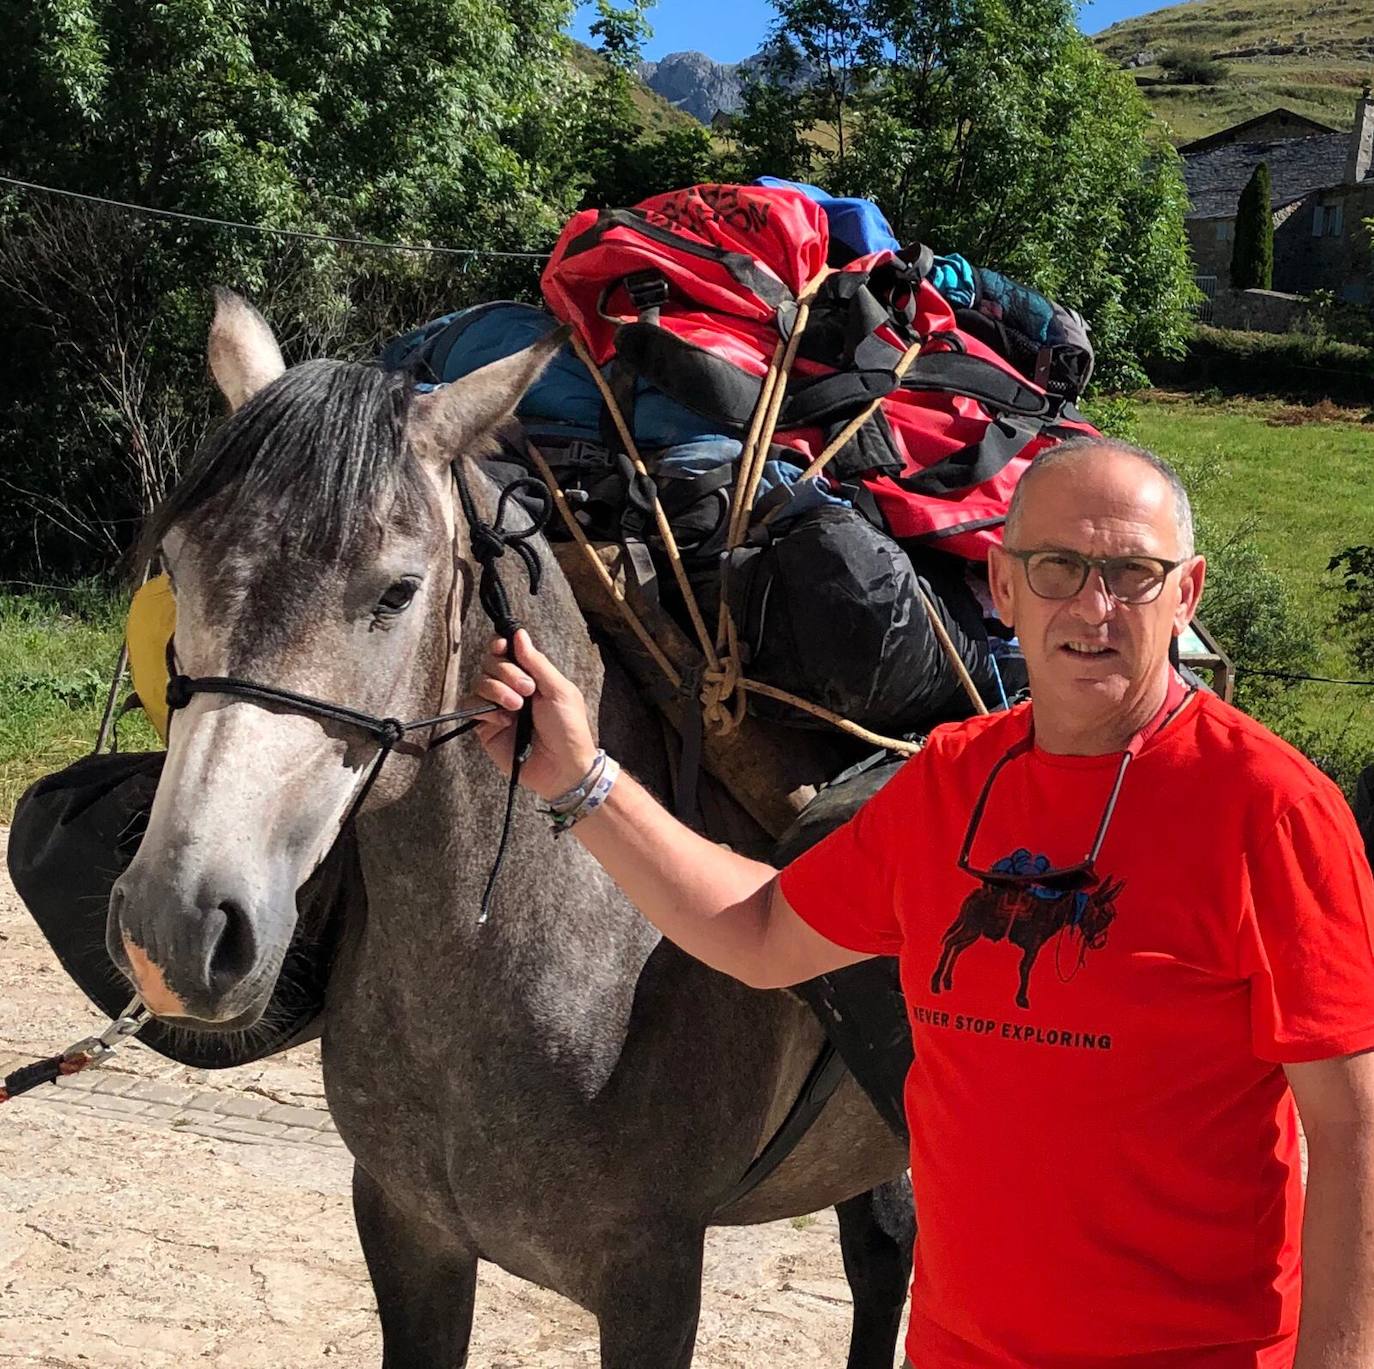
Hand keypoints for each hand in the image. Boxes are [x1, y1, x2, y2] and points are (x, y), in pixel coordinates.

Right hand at [470, 630, 599, 801]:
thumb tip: (519, 634)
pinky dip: (485, 709)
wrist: (563, 767)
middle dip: (506, 672)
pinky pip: (470, 707)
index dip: (500, 645)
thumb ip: (536, 662)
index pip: (505, 651)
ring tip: (517, 708)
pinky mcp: (485, 728)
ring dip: (498, 691)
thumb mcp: (558, 690)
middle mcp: (511, 688)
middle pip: (490, 663)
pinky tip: (505, 721)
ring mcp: (496, 707)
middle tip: (528, 690)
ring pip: (479, 682)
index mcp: (530, 676)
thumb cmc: (568, 728)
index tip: (502, 647)